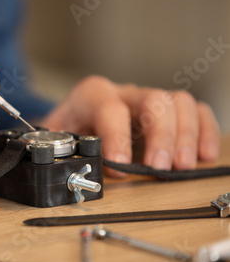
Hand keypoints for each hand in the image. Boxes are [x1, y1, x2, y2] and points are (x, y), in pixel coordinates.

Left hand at [41, 76, 219, 176]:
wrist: (74, 118)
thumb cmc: (68, 128)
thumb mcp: (55, 136)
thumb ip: (60, 148)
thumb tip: (74, 168)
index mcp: (92, 96)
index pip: (110, 109)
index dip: (117, 137)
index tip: (120, 167)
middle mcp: (123, 93)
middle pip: (153, 100)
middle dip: (160, 135)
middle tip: (160, 168)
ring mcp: (147, 99)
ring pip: (177, 101)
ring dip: (185, 134)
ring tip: (182, 165)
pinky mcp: (165, 110)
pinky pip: (194, 109)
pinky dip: (204, 130)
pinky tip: (204, 155)